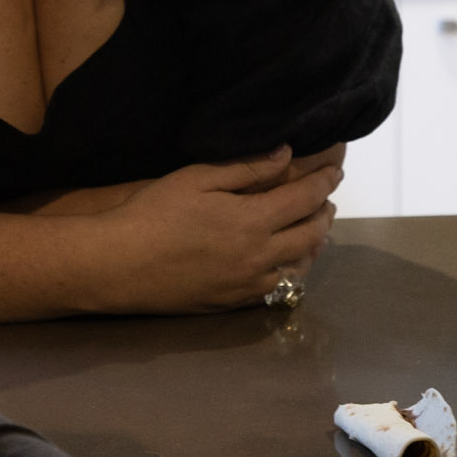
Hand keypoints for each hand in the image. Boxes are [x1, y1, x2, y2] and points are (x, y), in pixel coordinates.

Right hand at [91, 145, 341, 314]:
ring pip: (299, 266)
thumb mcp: (196, 179)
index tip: (335, 170)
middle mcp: (260, 256)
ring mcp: (247, 284)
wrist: (120, 265)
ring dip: (313, 244)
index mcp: (253, 221)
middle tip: (328, 199)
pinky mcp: (232, 302)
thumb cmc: (154, 214)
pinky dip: (292, 272)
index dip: (325, 182)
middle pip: (311, 235)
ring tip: (315, 230)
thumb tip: (285, 154)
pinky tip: (285, 264)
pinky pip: (277, 289)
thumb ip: (245, 168)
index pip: (305, 198)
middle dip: (325, 213)